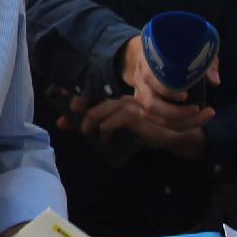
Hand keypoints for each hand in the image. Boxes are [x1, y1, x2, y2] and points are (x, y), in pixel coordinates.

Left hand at [65, 95, 206, 161]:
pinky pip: (110, 124)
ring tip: (91, 136)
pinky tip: (106, 141)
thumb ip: (95, 124)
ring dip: (89, 127)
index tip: (66, 114)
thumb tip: (62, 124)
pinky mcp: (134, 116)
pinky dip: (103, 134)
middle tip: (82, 131)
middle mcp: (122, 98)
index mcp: (119, 98)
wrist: (174, 135)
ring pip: (97, 113)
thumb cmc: (147, 131)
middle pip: (90, 104)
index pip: (91, 95)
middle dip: (79, 118)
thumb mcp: (120, 127)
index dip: (75, 101)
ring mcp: (128, 105)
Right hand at [117, 37, 217, 132]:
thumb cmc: (175, 51)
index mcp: (148, 61)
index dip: (166, 90)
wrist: (153, 53)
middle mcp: (140, 80)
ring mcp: (140, 95)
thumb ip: (204, 63)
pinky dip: (179, 123)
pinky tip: (196, 119)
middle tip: (199, 109)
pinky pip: (159, 121)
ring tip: (203, 115)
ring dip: (181, 121)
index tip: (185, 96)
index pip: (150, 78)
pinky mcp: (145, 107)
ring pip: (155, 117)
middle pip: (151, 104)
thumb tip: (215, 81)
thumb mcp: (191, 49)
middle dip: (176, 112)